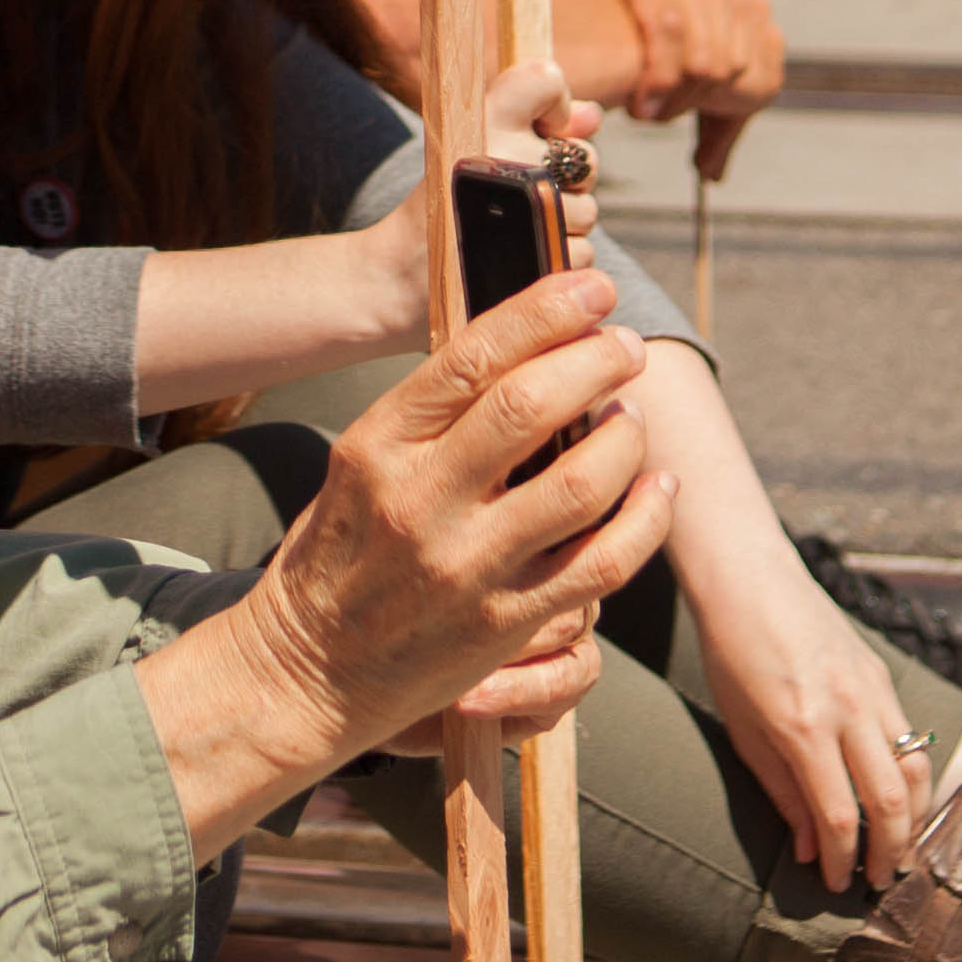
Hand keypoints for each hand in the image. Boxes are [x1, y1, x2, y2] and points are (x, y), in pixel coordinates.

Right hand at [132, 271, 667, 848]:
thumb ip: (431, 415)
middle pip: (531, 406)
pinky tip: (658, 490)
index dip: (545, 311)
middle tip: (625, 347)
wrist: (304, 673)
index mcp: (377, 447)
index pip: (472, 357)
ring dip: (624, 439)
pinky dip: (645, 519)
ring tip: (630, 420)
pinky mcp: (505, 625)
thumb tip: (527, 346)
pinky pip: (600, 564)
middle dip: (596, 360)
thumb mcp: (360, 463)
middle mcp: (420, 503)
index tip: (591, 287)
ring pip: (580, 485)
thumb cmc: (338, 554)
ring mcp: (466, 569)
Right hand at [344, 58, 600, 354]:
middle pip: (585, 157)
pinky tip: (520, 258)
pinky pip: (581, 252)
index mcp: (483, 118)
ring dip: (562, 227)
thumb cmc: (445, 207)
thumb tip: (592, 114)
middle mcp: (502, 151)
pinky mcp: (534, 252)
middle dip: (568, 183)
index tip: (543, 128)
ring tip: (513, 231)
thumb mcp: (480, 150)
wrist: (400, 274)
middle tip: (522, 196)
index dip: (557, 102)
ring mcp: (521, 203)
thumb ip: (541, 127)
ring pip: (587, 211)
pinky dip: (558, 261)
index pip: (544, 78)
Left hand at [545, 0, 783, 148]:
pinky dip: (742, 96)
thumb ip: (553, 11)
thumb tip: (549, 70)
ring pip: (740, 63)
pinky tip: (710, 109)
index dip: (659, 76)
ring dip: (709, 102)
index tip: (641, 110)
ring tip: (669, 108)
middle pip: (709, 55)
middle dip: (680, 100)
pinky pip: (765, 62)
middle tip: (645, 111)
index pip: (667, 24)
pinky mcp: (752, 1)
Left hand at [680, 516, 938, 895]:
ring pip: (917, 770)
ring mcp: (871, 688)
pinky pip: (912, 737)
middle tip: (880, 883)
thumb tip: (811, 851)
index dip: (842, 860)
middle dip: (890, 852)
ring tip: (900, 852)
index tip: (837, 886)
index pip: (840, 814)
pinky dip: (916, 778)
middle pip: (892, 800)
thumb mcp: (742, 728)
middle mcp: (846, 708)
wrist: (749, 576)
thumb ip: (781, 792)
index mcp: (802, 725)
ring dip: (915, 820)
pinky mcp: (881, 674)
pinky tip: (904, 802)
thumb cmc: (730, 654)